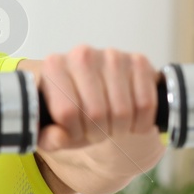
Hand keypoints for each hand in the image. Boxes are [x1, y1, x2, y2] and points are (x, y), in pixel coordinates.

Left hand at [28, 45, 159, 152]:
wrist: (104, 97)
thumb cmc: (76, 112)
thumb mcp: (55, 129)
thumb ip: (48, 138)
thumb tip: (58, 137)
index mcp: (54, 67)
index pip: (67, 112)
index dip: (74, 133)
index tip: (76, 133)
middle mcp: (82, 55)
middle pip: (96, 113)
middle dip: (98, 133)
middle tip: (97, 132)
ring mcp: (112, 56)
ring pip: (122, 111)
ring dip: (120, 129)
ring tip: (112, 126)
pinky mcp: (139, 61)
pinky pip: (146, 104)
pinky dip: (141, 122)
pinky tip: (132, 120)